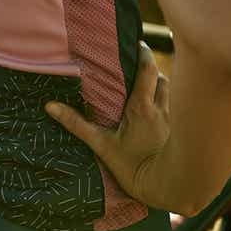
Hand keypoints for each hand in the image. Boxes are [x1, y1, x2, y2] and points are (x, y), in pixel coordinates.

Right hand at [45, 42, 176, 208]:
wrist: (171, 188)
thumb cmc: (136, 167)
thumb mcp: (102, 146)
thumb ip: (77, 125)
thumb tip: (51, 107)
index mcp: (142, 106)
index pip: (148, 70)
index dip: (144, 53)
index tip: (137, 42)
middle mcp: (162, 109)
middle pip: (162, 77)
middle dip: (152, 69)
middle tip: (139, 64)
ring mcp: (173, 121)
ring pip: (171, 93)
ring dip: (161, 86)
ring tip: (147, 86)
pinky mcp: (180, 134)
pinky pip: (176, 109)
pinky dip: (169, 103)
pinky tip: (159, 111)